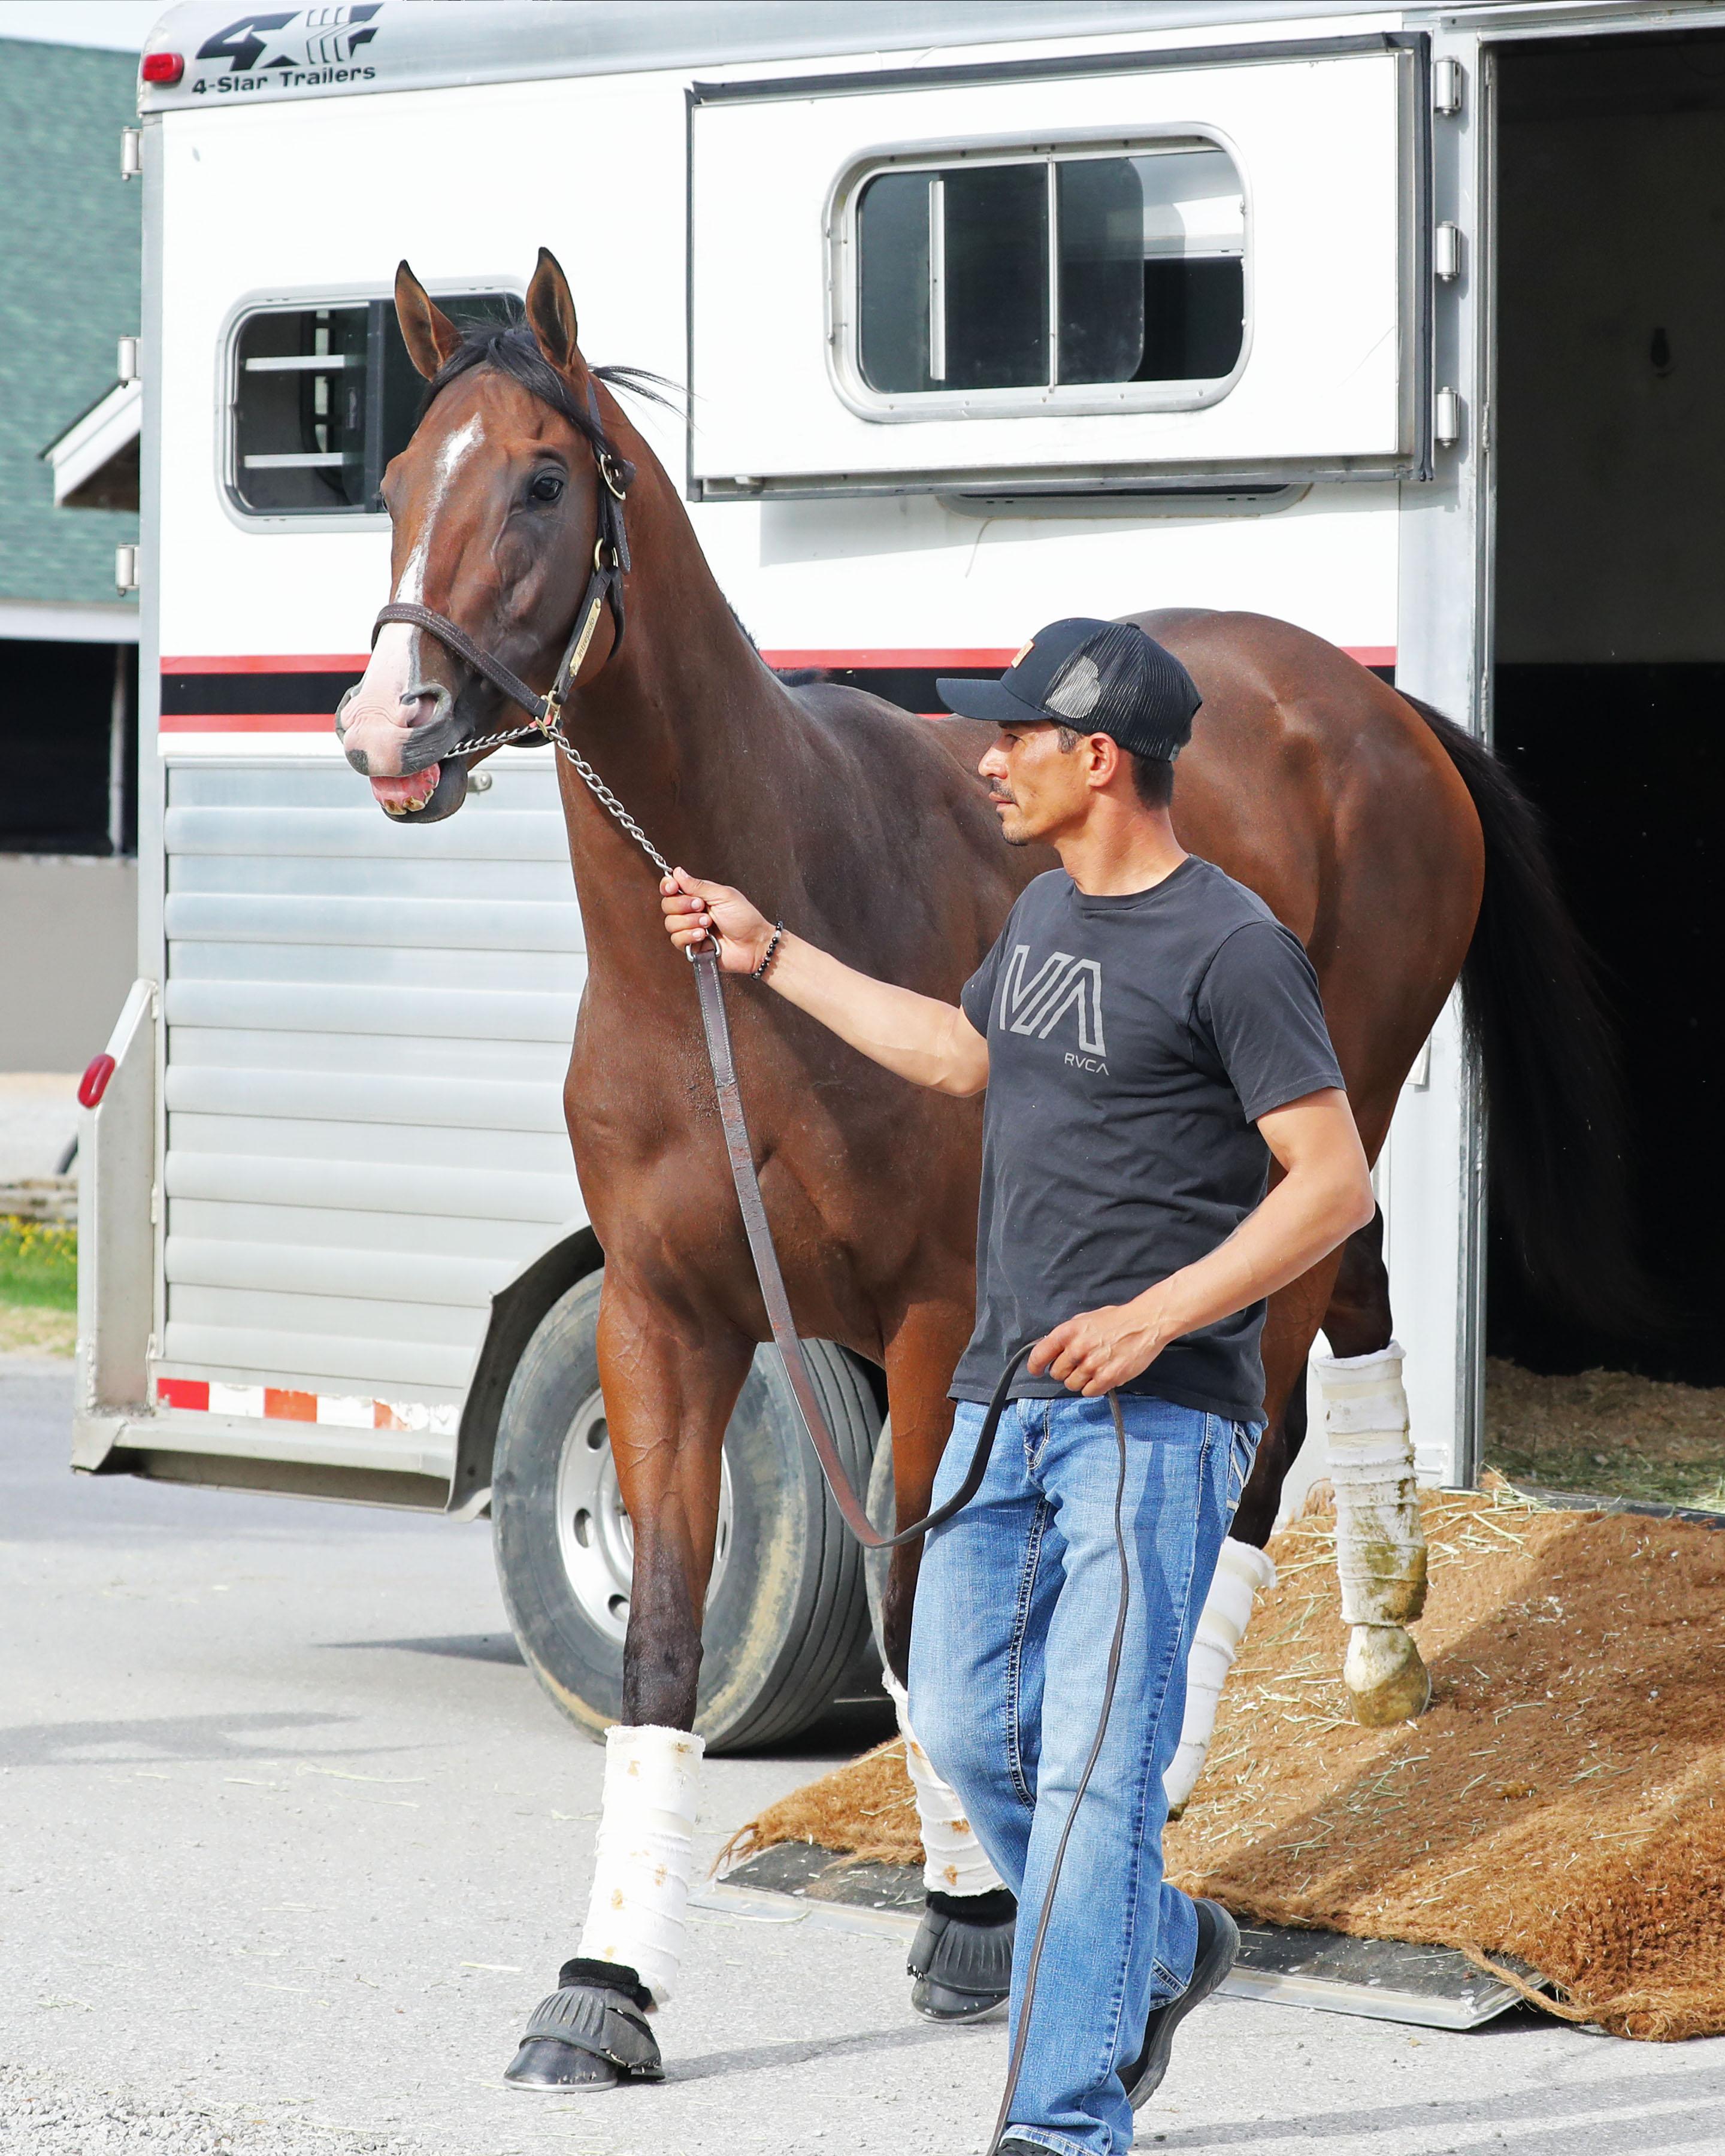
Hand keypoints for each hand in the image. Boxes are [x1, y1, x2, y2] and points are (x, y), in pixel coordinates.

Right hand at [659, 867, 774, 975]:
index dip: (668, 886)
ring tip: (708, 924)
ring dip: (690, 921)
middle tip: (701, 906)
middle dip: (683, 904)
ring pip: (670, 923)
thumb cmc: (745, 919)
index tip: (673, 887)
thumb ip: (698, 885)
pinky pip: (676, 940)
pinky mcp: (691, 946)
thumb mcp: (723, 895)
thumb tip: (677, 872)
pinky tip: (704, 936)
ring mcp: (690, 929)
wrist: (754, 944)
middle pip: (667, 905)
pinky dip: (689, 936)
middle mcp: (691, 912)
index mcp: (699, 896)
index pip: (672, 888)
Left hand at [1028, 1300, 1167, 1396]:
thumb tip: (1052, 1348)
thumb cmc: (1117, 1320)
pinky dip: (1093, 1387)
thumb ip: (1068, 1335)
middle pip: (1057, 1374)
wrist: (1145, 1323)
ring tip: (1094, 1368)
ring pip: (1072, 1385)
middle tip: (1079, 1364)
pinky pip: (1089, 1392)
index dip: (1035, 1366)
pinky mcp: (1107, 1377)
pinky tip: (1102, 1375)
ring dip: (1080, 1380)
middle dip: (1065, 1371)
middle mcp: (1077, 1349)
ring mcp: (1092, 1365)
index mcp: (1068, 1332)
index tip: (1036, 1371)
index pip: (1039, 1355)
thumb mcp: (1085, 1319)